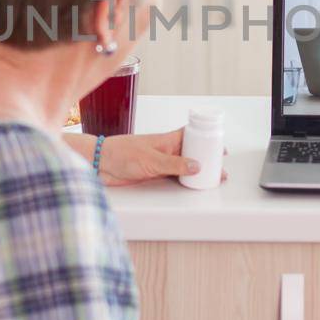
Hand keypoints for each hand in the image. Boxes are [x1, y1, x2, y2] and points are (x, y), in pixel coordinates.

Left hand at [93, 129, 227, 186]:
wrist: (99, 164)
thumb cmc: (121, 153)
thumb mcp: (151, 159)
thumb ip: (174, 164)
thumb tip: (196, 165)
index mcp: (167, 139)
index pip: (191, 135)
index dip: (206, 139)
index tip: (219, 147)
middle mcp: (166, 150)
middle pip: (191, 152)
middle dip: (205, 159)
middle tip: (219, 168)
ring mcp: (160, 162)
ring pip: (183, 165)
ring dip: (195, 171)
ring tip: (210, 178)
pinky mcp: (153, 174)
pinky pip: (174, 176)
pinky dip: (184, 180)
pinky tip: (191, 184)